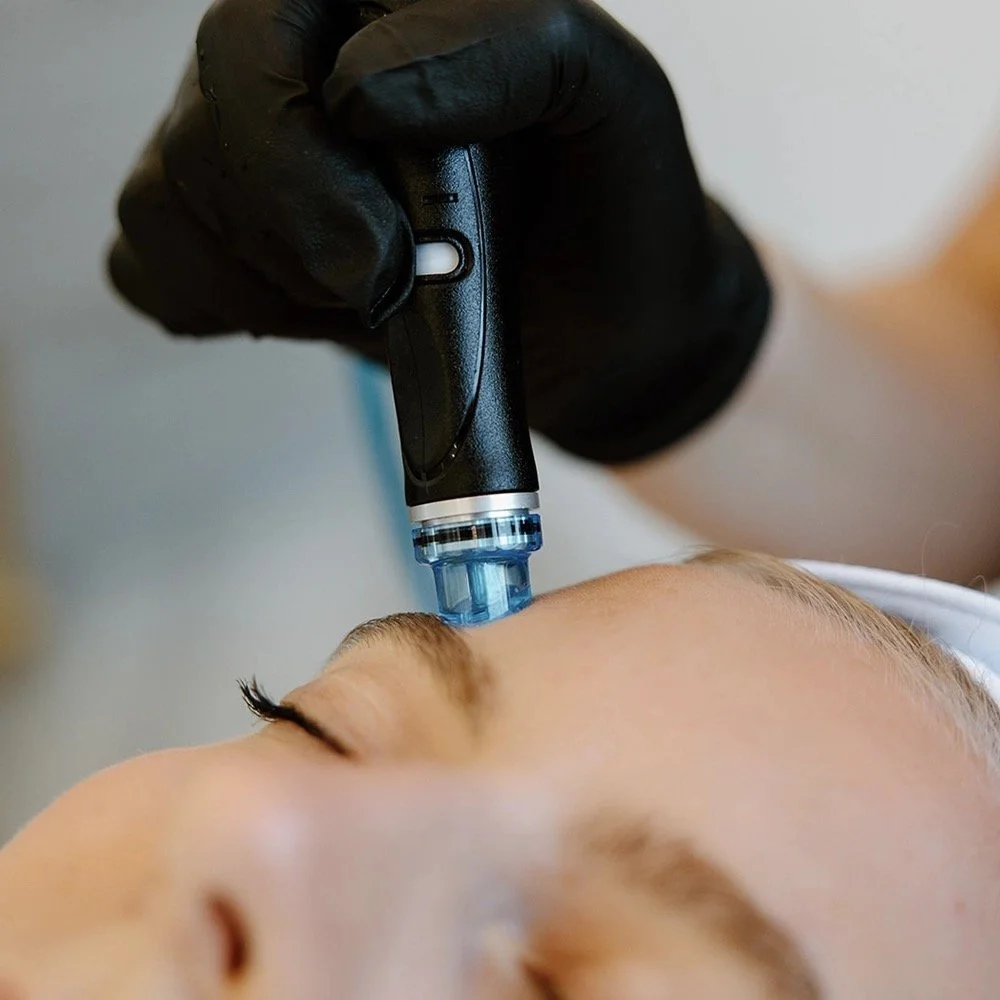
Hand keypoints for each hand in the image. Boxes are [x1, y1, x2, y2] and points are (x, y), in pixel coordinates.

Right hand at [108, 0, 770, 462]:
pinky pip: (150, 266)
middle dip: (298, 236)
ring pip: (164, 203)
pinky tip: (315, 312)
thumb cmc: (611, 204)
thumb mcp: (601, 96)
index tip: (404, 255)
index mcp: (375, 3)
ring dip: (275, 284)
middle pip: (204, 130)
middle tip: (390, 286)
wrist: (604, 325)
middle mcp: (298, 59)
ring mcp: (252, 149)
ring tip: (372, 298)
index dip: (309, 163)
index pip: (255, 42)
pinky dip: (229, 308)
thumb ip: (504, 47)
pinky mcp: (232, 239)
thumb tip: (360, 87)